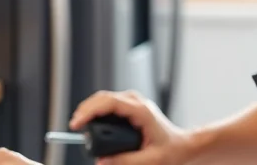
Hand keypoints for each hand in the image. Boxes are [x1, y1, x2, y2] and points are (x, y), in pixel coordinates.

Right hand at [70, 89, 192, 164]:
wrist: (182, 145)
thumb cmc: (171, 151)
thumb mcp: (151, 161)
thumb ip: (125, 162)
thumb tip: (101, 161)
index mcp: (141, 111)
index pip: (109, 103)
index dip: (90, 111)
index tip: (77, 123)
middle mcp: (136, 102)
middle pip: (103, 98)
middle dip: (85, 110)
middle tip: (74, 127)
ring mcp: (133, 102)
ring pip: (104, 99)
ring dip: (90, 109)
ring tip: (79, 125)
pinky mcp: (130, 106)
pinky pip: (108, 103)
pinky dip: (96, 111)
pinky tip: (89, 121)